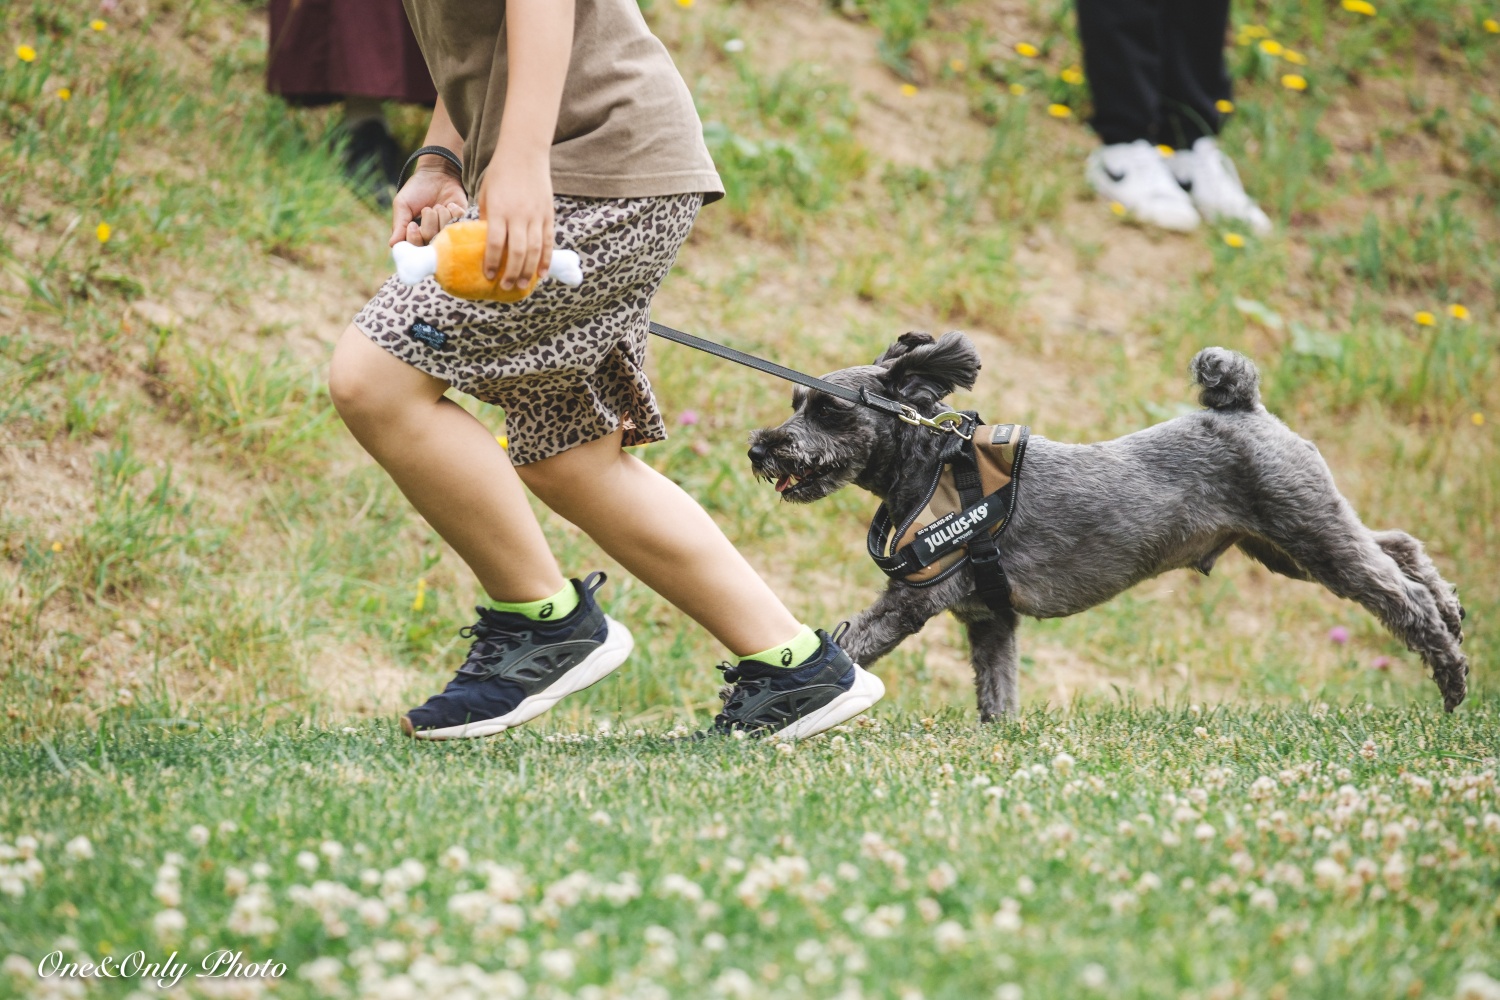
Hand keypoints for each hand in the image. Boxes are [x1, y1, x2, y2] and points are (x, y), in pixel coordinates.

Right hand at [389, 160, 467, 247]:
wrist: (437, 173)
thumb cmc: (416, 190)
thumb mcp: (402, 205)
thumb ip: (399, 224)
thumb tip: (393, 245)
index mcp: (418, 237)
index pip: (416, 249)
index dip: (415, 237)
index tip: (412, 224)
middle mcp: (434, 238)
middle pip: (431, 240)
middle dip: (429, 221)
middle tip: (427, 209)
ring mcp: (450, 231)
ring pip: (446, 231)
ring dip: (441, 214)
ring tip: (439, 205)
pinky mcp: (464, 222)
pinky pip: (460, 223)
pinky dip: (454, 211)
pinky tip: (451, 205)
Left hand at [478, 147, 553, 288]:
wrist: (524, 153)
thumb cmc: (500, 174)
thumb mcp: (486, 195)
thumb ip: (487, 219)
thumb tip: (487, 244)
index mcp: (500, 210)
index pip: (496, 243)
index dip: (493, 262)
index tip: (489, 275)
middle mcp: (519, 215)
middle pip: (518, 252)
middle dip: (511, 272)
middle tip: (505, 286)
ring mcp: (536, 216)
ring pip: (535, 250)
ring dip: (528, 271)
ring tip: (522, 284)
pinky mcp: (548, 215)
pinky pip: (548, 242)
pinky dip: (546, 260)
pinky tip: (542, 274)